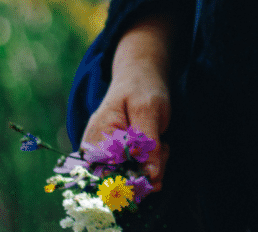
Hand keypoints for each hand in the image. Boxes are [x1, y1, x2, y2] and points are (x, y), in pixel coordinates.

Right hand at [81, 16, 171, 188]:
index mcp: (97, 139)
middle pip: (122, 181)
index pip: (112, 177)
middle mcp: (94, 152)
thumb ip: (149, 144)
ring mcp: (104, 156)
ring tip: (160, 142)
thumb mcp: (149, 111)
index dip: (136, 180)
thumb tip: (151, 177)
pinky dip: (151, 163)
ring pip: (132, 179)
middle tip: (163, 147)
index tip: (156, 171)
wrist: (138, 76)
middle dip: (149, 171)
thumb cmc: (141, 88)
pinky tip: (155, 146)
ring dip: (153, 166)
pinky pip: (134, 172)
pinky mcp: (115, 158)